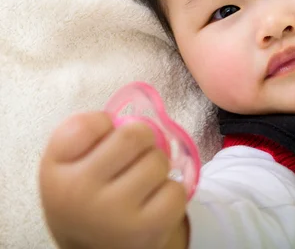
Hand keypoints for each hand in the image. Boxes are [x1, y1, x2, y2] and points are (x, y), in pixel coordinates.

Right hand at [39, 112, 188, 248]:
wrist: (93, 247)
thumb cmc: (86, 194)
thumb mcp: (69, 162)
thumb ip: (86, 132)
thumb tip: (126, 119)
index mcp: (57, 171)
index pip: (86, 124)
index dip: (104, 125)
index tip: (102, 142)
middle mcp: (80, 193)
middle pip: (134, 135)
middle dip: (141, 140)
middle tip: (132, 158)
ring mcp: (114, 214)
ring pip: (158, 161)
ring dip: (156, 167)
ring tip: (140, 184)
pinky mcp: (147, 230)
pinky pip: (176, 189)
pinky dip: (171, 192)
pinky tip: (152, 203)